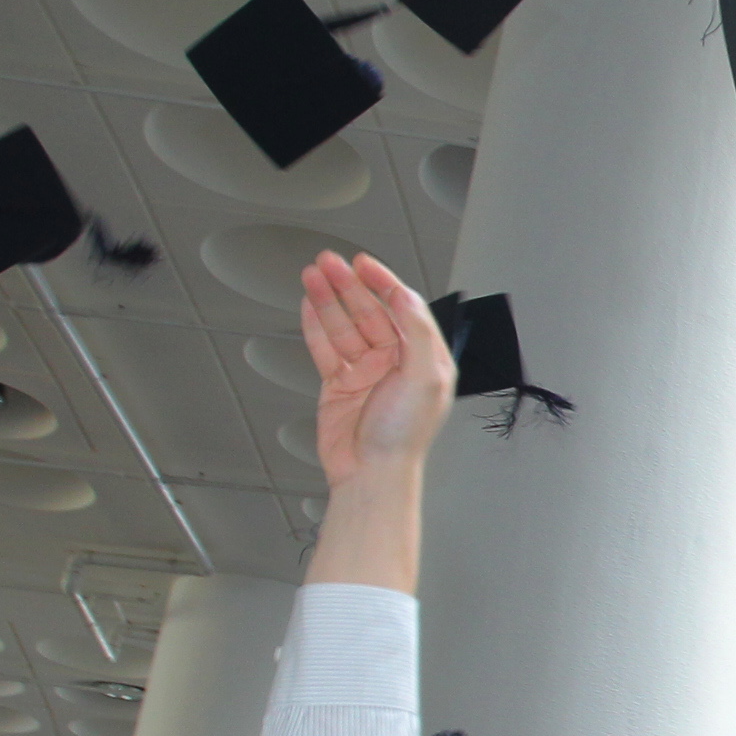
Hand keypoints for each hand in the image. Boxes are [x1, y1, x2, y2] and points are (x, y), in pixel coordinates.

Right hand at [302, 252, 454, 486]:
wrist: (370, 473)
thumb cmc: (403, 435)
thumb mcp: (426, 378)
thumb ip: (419, 333)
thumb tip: (407, 297)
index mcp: (423, 358)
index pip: (402, 308)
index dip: (383, 282)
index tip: (364, 263)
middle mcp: (394, 362)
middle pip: (368, 311)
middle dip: (348, 285)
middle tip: (329, 262)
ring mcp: (365, 372)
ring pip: (344, 325)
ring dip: (328, 299)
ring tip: (312, 275)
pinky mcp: (339, 385)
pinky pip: (325, 347)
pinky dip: (316, 325)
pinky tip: (309, 305)